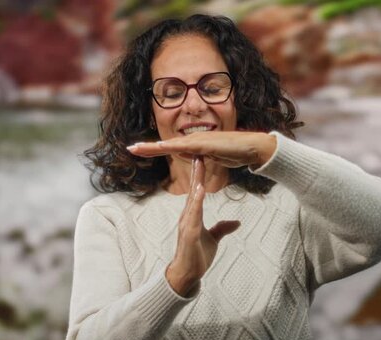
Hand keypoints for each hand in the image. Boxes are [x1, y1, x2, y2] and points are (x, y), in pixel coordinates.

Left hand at [127, 131, 276, 168]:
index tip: (138, 151)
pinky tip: (160, 147)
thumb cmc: (234, 153)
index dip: (153, 150)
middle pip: (165, 144)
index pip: (169, 148)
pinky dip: (172, 146)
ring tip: (136, 149)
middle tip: (129, 149)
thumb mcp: (211, 158)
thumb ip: (198, 156)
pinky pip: (185, 146)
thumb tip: (187, 156)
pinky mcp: (205, 144)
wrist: (251, 148)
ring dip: (153, 147)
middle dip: (147, 147)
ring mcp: (198, 140)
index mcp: (193, 145)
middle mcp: (193, 140)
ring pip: (171, 144)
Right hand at [166, 157, 239, 295]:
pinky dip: (196, 203)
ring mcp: (187, 224)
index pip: (197, 191)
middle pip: (193, 190)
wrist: (187, 275)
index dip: (199, 175)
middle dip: (196, 172)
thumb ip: (222, 229)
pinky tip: (200, 192)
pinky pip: (193, 215)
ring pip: (192, 200)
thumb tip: (236, 222)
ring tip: (199, 166)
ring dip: (196, 183)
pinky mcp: (188, 234)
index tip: (202, 158)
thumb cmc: (197, 256)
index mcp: (192, 215)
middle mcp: (187, 216)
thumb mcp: (213, 239)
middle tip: (198, 152)